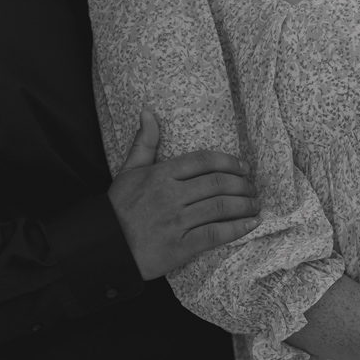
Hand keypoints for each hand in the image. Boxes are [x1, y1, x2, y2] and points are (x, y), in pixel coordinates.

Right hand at [107, 109, 259, 279]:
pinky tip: (250, 225)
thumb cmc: (118, 208)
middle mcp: (171, 195)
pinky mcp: (180, 246)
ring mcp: (176, 221)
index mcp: (161, 174)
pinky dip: (236, 229)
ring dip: (244, 205)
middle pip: (218, 183)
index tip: (243, 167)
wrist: (105, 246)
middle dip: (242, 185)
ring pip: (220, 207)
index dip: (229, 162)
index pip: (204, 161)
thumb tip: (148, 112)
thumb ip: (143, 142)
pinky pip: (215, 234)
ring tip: (255, 205)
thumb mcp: (128, 171)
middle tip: (252, 188)